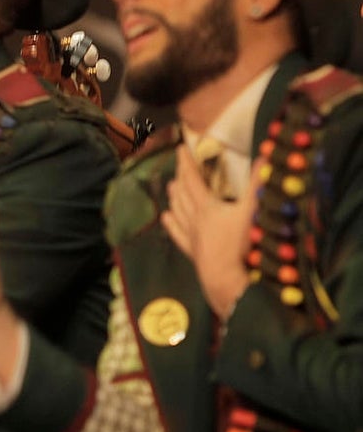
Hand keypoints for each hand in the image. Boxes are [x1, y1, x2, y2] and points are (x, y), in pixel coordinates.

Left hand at [161, 144, 253, 318]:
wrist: (228, 281)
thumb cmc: (241, 246)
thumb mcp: (253, 211)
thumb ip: (259, 184)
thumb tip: (266, 156)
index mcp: (207, 207)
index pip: (193, 180)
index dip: (187, 163)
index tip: (180, 149)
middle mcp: (195, 220)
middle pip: (183, 195)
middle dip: (180, 179)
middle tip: (178, 169)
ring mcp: (192, 238)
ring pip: (178, 213)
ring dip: (174, 199)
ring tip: (170, 189)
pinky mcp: (194, 254)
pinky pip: (178, 235)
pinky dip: (172, 225)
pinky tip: (166, 219)